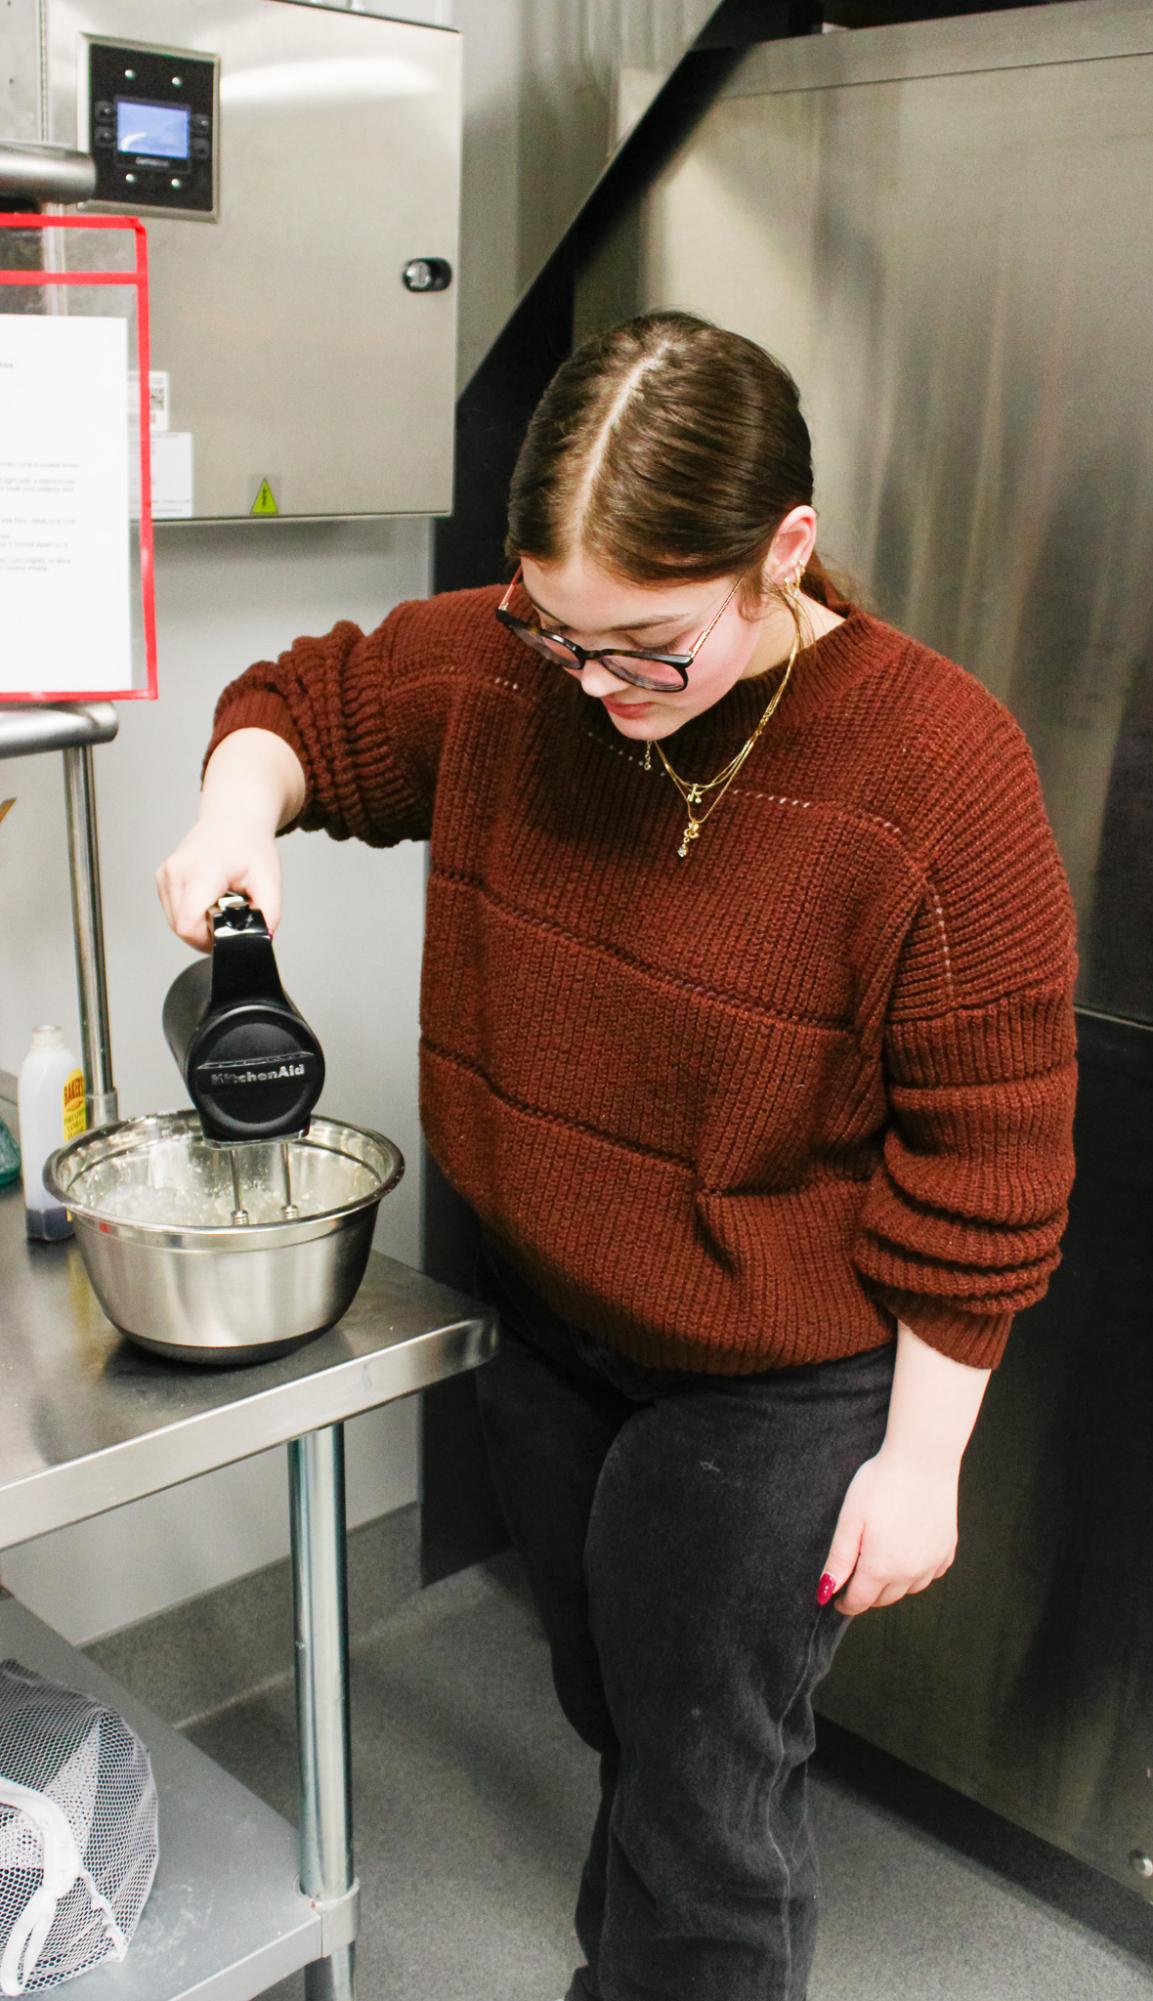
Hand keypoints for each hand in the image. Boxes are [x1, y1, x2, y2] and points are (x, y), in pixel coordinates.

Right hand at [156, 814, 281, 951]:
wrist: (234, 821)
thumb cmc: (249, 846)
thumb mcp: (269, 881)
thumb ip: (268, 915)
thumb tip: (261, 938)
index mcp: (204, 871)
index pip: (188, 923)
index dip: (206, 940)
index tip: (223, 934)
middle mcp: (179, 870)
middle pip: (181, 927)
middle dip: (204, 933)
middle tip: (226, 917)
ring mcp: (167, 873)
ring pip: (174, 922)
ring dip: (196, 924)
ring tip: (216, 905)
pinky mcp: (162, 877)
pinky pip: (171, 911)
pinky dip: (188, 913)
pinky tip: (205, 899)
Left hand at [816, 1447, 958, 1615]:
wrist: (923, 1459)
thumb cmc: (880, 1483)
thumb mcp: (850, 1519)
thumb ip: (839, 1560)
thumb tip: (825, 1592)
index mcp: (881, 1567)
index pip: (859, 1602)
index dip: (844, 1602)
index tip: (835, 1597)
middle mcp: (910, 1573)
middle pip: (884, 1599)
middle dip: (867, 1593)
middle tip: (855, 1576)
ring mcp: (932, 1562)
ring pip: (909, 1589)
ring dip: (893, 1585)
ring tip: (880, 1563)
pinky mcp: (947, 1549)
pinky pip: (930, 1574)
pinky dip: (917, 1572)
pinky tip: (909, 1554)